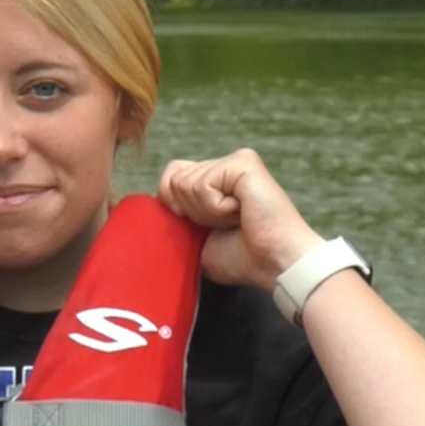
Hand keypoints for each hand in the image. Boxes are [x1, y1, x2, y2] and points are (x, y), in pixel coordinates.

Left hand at [158, 148, 323, 288]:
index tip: (204, 229)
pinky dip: (216, 208)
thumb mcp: (194, 239)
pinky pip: (203, 185)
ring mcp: (234, 161)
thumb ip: (175, 217)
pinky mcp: (243, 162)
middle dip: (192, 213)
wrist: (274, 264)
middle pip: (173, 179)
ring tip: (236, 219)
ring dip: (207, 213)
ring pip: (184, 183)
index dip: (174, 206)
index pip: (171, 176)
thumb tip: (150, 201)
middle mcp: (224, 166)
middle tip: (226, 224)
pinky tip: (241, 212)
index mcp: (213, 182)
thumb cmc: (242, 258)